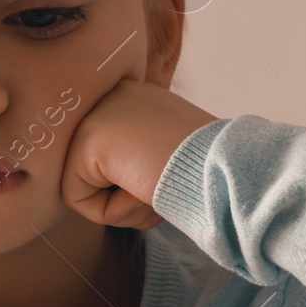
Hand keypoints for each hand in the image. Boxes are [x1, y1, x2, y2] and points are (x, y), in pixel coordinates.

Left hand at [61, 79, 219, 229]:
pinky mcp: (87, 141)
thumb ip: (142, 156)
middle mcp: (112, 95)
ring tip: (157, 183)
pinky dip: (113, 211)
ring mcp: (97, 113)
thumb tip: (122, 179)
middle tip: (163, 183)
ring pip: (85, 189)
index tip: (169, 174)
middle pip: (95, 172)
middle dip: (128, 197)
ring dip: (124, 206)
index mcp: (134, 96)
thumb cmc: (209, 171)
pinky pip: (79, 200)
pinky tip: (142, 188)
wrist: (226, 168)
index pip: (109, 158)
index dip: (137, 184)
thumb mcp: (171, 152)